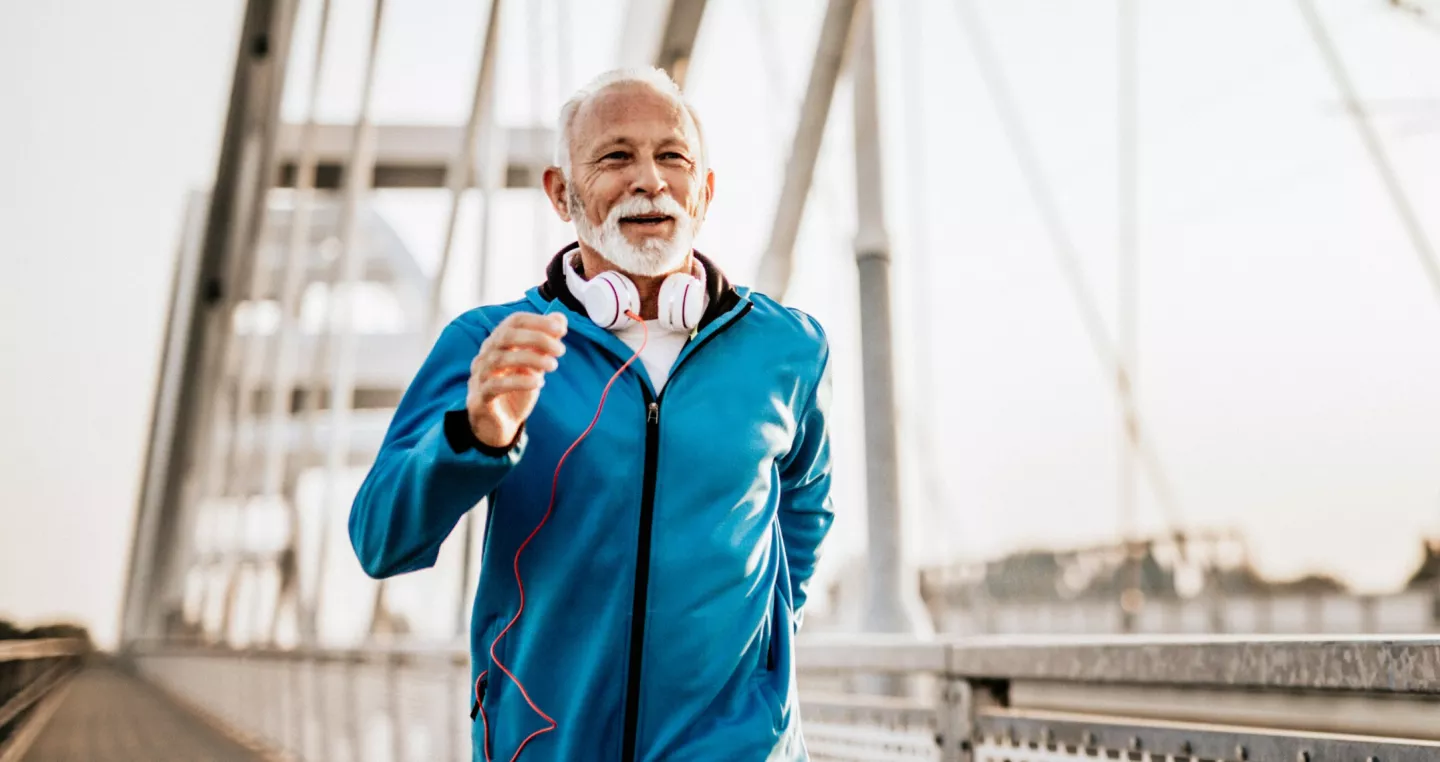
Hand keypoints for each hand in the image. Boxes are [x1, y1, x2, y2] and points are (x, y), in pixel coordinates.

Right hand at [466, 313, 567, 447]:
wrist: (500, 424)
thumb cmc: (517, 389)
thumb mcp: (535, 365)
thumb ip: (545, 343)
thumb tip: (560, 318)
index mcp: (498, 342)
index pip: (514, 321)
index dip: (538, 321)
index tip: (561, 329)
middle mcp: (486, 354)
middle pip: (506, 336)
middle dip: (536, 338)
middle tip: (560, 350)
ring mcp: (480, 375)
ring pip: (500, 359)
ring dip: (531, 359)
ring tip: (553, 366)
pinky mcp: (480, 397)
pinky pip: (496, 385)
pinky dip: (519, 381)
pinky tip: (538, 382)